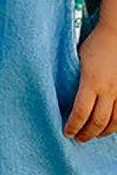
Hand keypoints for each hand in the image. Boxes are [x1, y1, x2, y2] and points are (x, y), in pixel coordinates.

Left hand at [64, 19, 116, 140]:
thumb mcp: (76, 59)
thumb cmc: (93, 45)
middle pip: (98, 122)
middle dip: (86, 134)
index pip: (80, 111)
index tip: (66, 132)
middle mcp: (108, 89)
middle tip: (78, 139)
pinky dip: (115, 125)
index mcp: (91, 81)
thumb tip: (62, 95)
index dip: (73, 125)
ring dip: (102, 133)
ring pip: (114, 122)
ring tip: (92, 136)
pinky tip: (108, 127)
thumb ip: (73, 78)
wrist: (116, 35)